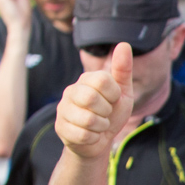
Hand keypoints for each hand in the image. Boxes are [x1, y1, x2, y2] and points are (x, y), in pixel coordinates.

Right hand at [56, 42, 134, 160]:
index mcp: (86, 79)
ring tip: (98, 125)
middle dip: (106, 111)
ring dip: (101, 126)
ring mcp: (63, 109)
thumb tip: (124, 44)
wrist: (100, 141)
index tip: (112, 99)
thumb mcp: (123, 93)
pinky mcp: (60, 128)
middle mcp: (71, 91)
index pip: (102, 80)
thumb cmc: (112, 114)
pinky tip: (91, 135)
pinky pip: (83, 135)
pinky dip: (94, 138)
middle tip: (105, 113)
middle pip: (91, 98)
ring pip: (88, 120)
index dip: (113, 94)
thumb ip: (123, 70)